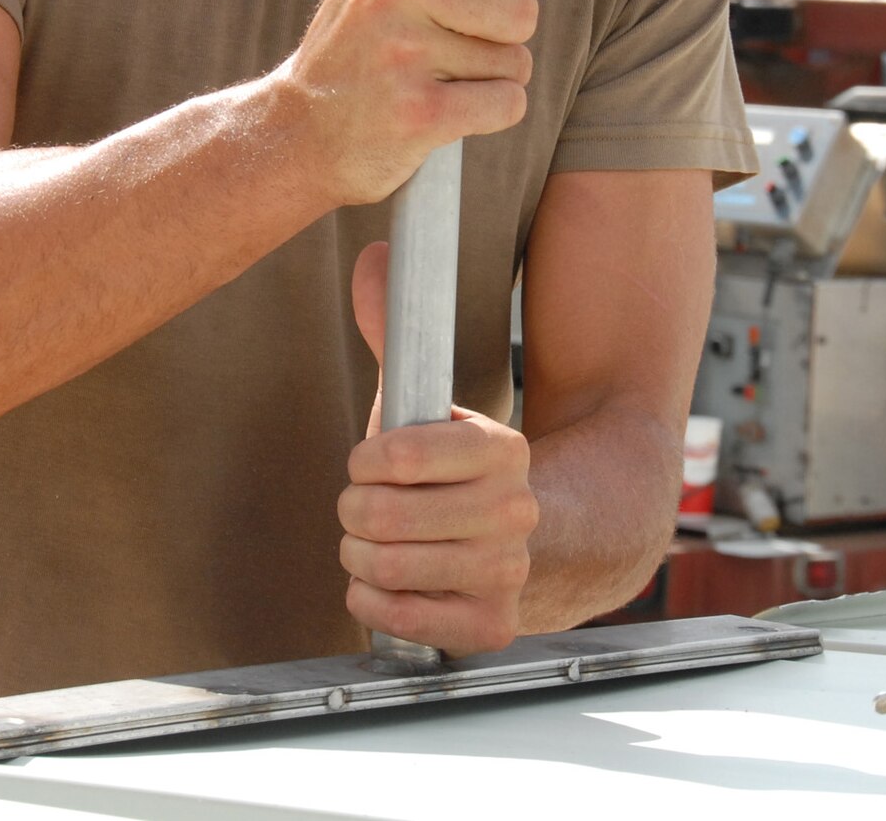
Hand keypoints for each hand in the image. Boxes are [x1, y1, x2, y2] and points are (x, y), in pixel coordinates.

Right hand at [278, 0, 538, 205]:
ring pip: (516, 62)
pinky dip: (490, 115)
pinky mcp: (414, 112)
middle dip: (505, 38)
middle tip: (453, 51)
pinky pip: (507, 103)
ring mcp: (398, 51)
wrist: (297, 132)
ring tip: (437, 80)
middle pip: (522, 9)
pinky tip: (443, 113)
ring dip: (492, 79)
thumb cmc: (364, 40)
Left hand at [337, 241, 538, 655]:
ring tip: (381, 543)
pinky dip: (374, 599)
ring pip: (381, 564)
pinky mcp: (491, 626)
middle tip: (368, 507)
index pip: (400, 453)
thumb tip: (373, 259)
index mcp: (503, 447)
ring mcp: (509, 572)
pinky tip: (391, 581)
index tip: (373, 461)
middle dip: (355, 510)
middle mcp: (515, 511)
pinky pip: (394, 616)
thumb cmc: (451, 472)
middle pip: (380, 515)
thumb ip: (394, 331)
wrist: (529, 545)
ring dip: (361, 554)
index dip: (367, 459)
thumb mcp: (426, 403)